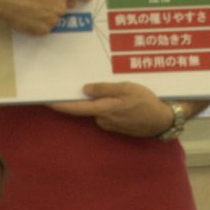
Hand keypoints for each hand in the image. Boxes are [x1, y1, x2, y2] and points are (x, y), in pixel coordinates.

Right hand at [0, 0, 93, 35]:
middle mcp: (59, 7)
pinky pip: (45, 28)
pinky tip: (27, 16)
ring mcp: (52, 20)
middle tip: (38, 1)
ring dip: (45, 15)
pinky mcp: (43, 30)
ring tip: (29, 8)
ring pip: (53, 19)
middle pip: (63, 8)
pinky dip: (38, 24)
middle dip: (54, 5)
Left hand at [51, 82, 179, 139]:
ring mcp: (110, 125)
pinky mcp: (117, 127)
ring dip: (102, 100)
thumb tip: (84, 90)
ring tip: (117, 90)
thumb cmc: (146, 102)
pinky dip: (110, 106)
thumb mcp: (126, 89)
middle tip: (88, 82)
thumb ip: (104, 89)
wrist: (163, 120)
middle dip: (86, 97)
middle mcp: (103, 120)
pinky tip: (123, 100)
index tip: (46, 101)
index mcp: (104, 109)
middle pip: (87, 107)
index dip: (59, 105)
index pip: (75, 108)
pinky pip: (107, 113)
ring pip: (98, 109)